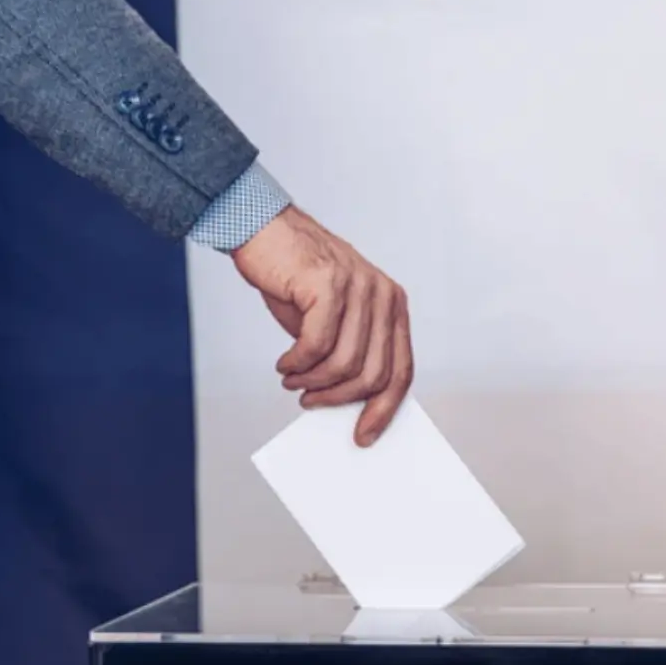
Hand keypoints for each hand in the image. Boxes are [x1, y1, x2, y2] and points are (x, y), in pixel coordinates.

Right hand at [231, 205, 413, 445]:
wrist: (263, 229)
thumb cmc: (296, 278)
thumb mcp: (332, 319)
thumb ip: (348, 352)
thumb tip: (348, 404)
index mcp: (392, 306)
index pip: (402, 369)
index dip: (385, 409)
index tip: (364, 435)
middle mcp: (383, 295)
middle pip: (374, 374)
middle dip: (339, 399)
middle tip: (310, 402)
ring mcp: (359, 287)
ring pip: (344, 364)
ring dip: (312, 382)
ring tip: (292, 380)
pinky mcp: (328, 284)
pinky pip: (316, 345)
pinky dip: (296, 363)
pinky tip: (284, 363)